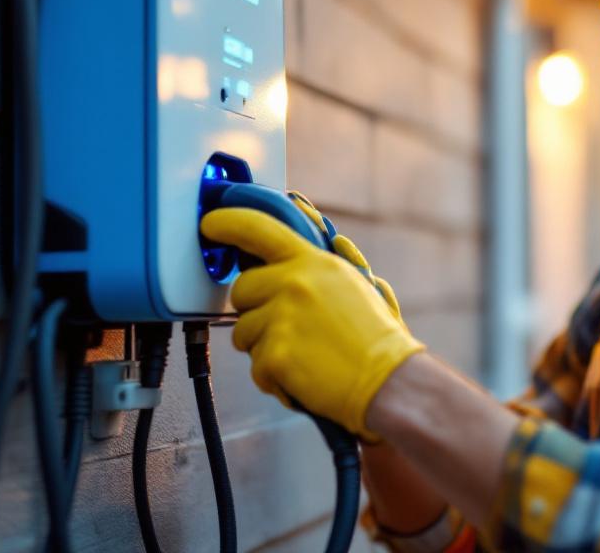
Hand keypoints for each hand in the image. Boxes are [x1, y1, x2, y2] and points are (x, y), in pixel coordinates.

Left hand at [200, 208, 424, 440]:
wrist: (388, 382)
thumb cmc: (376, 337)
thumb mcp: (357, 282)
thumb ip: (324, 256)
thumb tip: (305, 218)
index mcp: (314, 262)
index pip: (259, 229)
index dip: (228, 222)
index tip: (211, 224)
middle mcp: (293, 284)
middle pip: (242, 290)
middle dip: (256, 309)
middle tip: (289, 326)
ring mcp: (281, 319)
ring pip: (242, 332)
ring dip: (264, 346)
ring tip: (302, 353)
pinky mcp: (274, 355)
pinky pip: (254, 367)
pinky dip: (274, 378)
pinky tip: (303, 375)